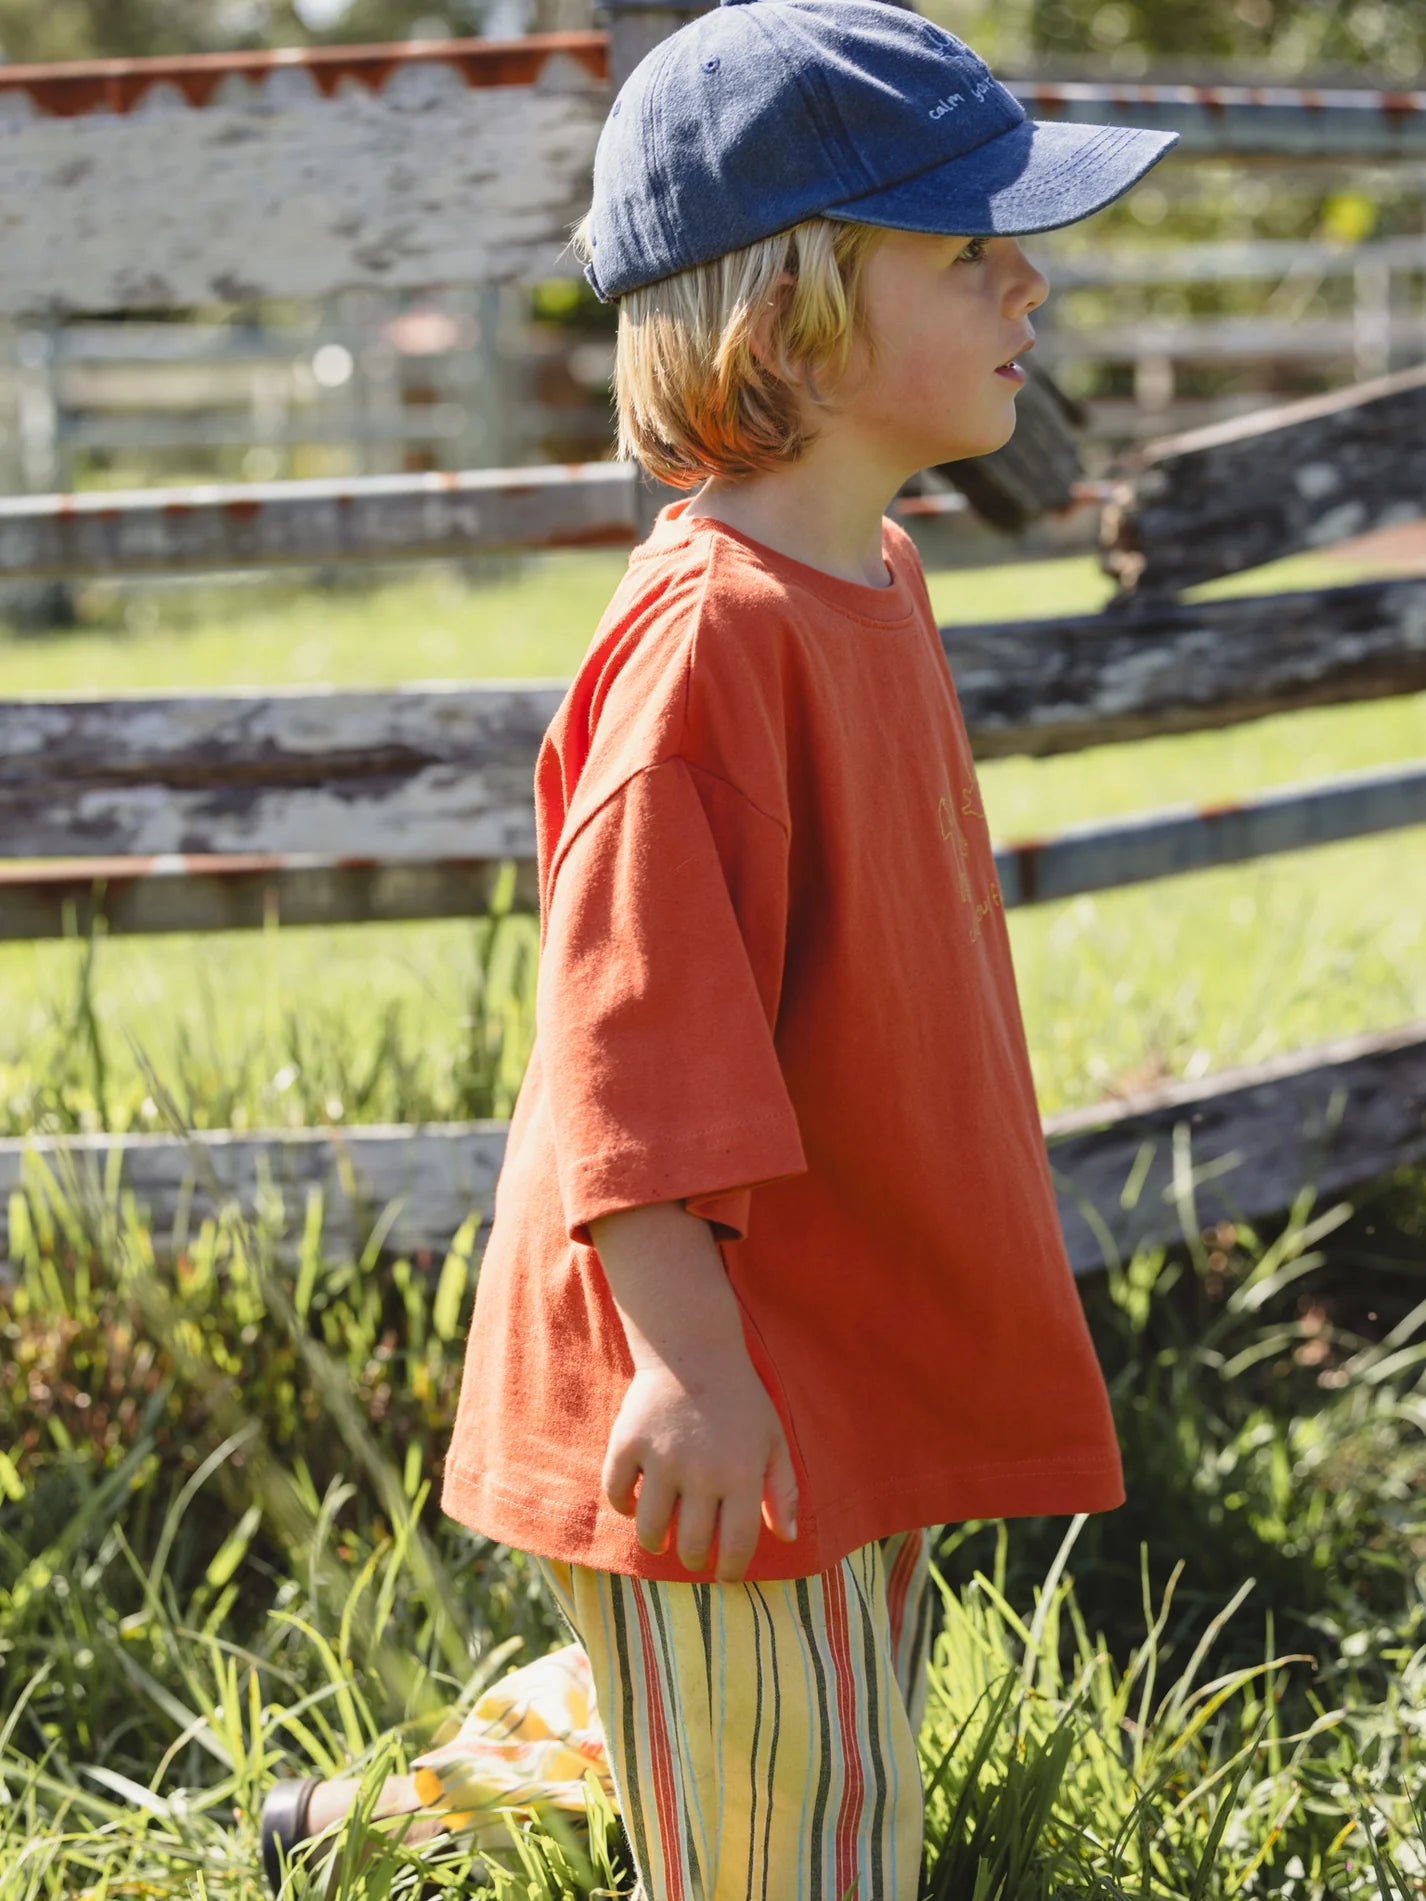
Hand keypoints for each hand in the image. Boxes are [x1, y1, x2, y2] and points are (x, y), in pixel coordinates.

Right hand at [602, 1351, 799, 1582]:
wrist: (693, 1350)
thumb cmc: (740, 1400)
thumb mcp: (773, 1440)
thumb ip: (784, 1490)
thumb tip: (787, 1538)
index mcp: (742, 1474)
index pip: (736, 1545)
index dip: (730, 1570)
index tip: (725, 1575)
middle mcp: (701, 1472)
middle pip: (691, 1546)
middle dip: (693, 1560)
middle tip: (693, 1554)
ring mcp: (660, 1459)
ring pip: (650, 1530)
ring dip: (656, 1542)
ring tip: (662, 1537)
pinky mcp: (627, 1443)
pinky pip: (617, 1494)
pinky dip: (624, 1506)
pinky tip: (635, 1502)